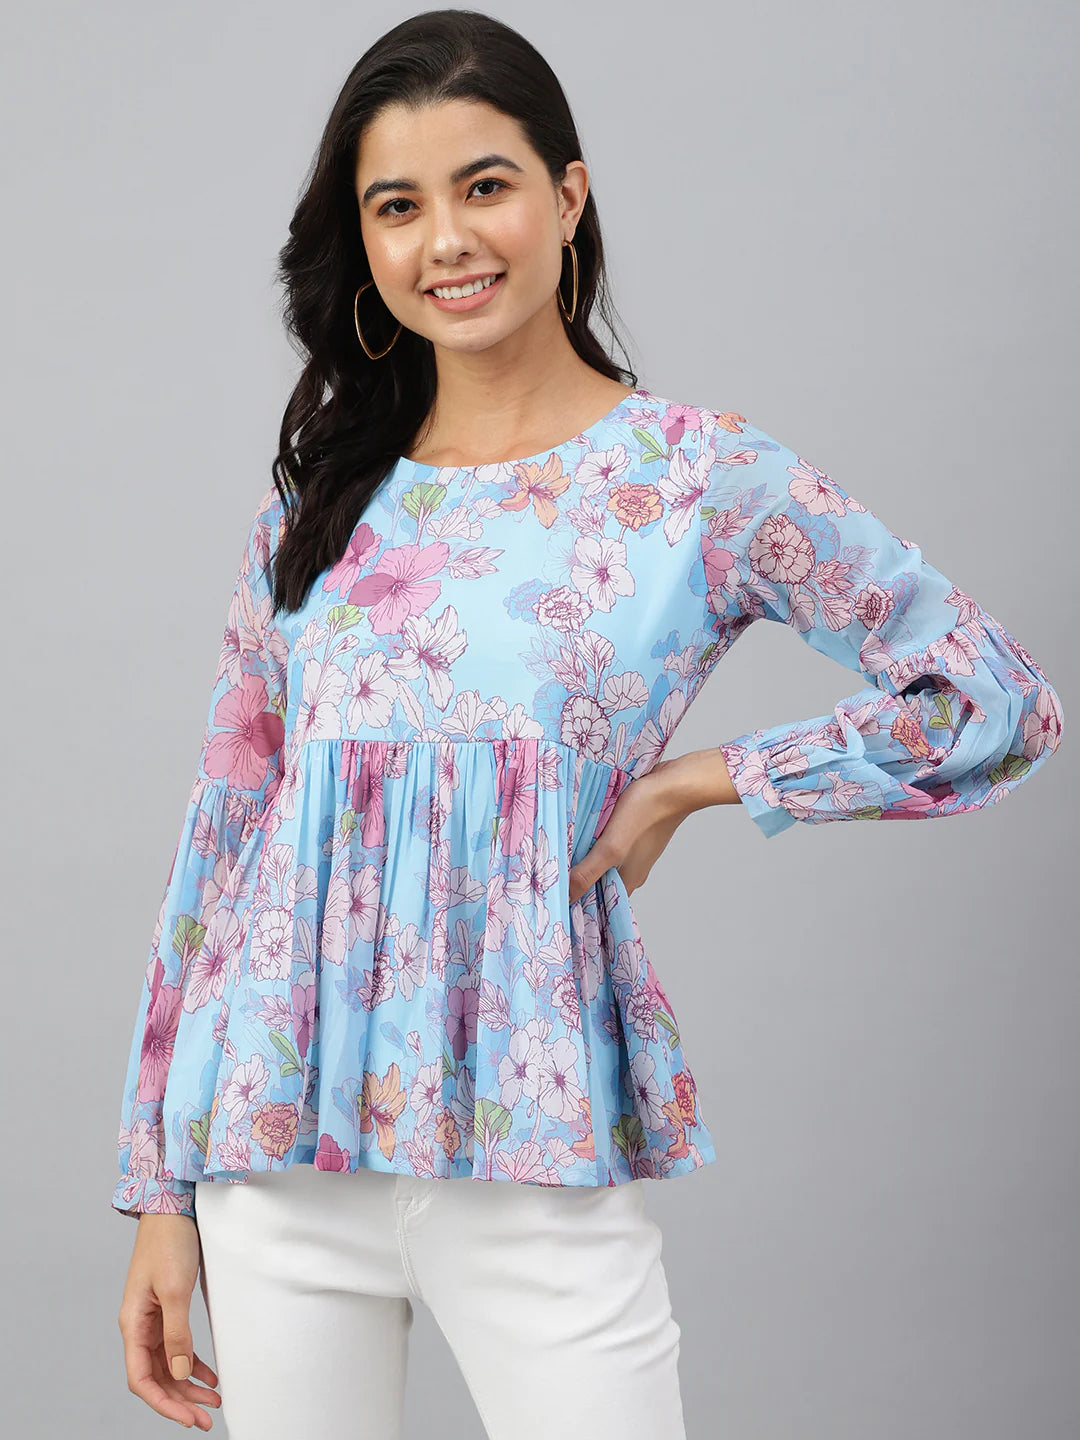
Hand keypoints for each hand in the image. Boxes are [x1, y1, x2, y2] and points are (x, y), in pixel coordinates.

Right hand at [118, 1213, 221, 1429]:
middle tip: (207, 1418)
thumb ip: (178, 1333)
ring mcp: (153, 1318)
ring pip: (168, 1365)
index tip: (188, 1418)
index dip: (163, 1404)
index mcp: (133, 1325)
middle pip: (156, 1377)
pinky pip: (177, 1347)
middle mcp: (140, 1326)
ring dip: (188, 1385)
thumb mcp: (175, 1290)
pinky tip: (210, 1374)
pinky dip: (192, 1363)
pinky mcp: (167, 1309)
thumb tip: (182, 1373)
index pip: (142, 1379)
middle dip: (180, 1401)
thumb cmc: (169, 1243)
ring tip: (214, 1400)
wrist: (172, 1208)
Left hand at [568, 747, 737, 903]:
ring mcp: (632, 850)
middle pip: (597, 881)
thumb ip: (588, 872)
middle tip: (546, 873)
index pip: (597, 902)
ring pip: (600, 859)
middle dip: (574, 878)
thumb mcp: (612, 846)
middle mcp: (631, 869)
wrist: (674, 783)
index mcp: (628, 880)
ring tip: (555, 851)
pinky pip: (606, 841)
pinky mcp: (631, 831)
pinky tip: (577, 831)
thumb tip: (565, 897)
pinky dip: (591, 839)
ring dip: (581, 856)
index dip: (575, 902)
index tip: (552, 897)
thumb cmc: (646, 812)